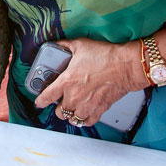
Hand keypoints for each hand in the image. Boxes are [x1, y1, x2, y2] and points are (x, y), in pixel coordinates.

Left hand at [33, 37, 148, 124]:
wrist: (126, 66)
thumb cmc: (106, 56)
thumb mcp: (80, 45)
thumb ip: (65, 45)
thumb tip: (57, 44)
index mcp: (67, 81)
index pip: (47, 97)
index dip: (40, 101)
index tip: (39, 102)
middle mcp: (75, 96)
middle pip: (59, 111)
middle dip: (58, 107)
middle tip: (61, 100)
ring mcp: (87, 105)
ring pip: (72, 118)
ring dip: (71, 114)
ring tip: (73, 107)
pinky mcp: (99, 109)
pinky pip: (87, 122)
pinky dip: (84, 119)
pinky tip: (84, 113)